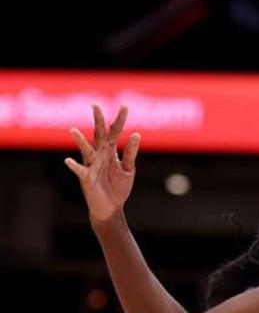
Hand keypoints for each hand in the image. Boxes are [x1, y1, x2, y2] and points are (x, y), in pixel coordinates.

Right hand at [65, 104, 140, 224]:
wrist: (111, 208)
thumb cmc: (118, 188)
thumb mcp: (128, 169)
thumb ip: (130, 153)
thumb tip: (136, 134)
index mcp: (110, 152)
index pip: (114, 132)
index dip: (119, 120)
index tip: (125, 106)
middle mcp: (99, 156)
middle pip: (98, 135)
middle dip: (98, 121)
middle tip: (96, 105)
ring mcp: (91, 166)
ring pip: (85, 150)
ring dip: (80, 141)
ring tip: (73, 130)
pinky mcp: (87, 179)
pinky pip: (79, 171)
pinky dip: (74, 166)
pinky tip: (68, 160)